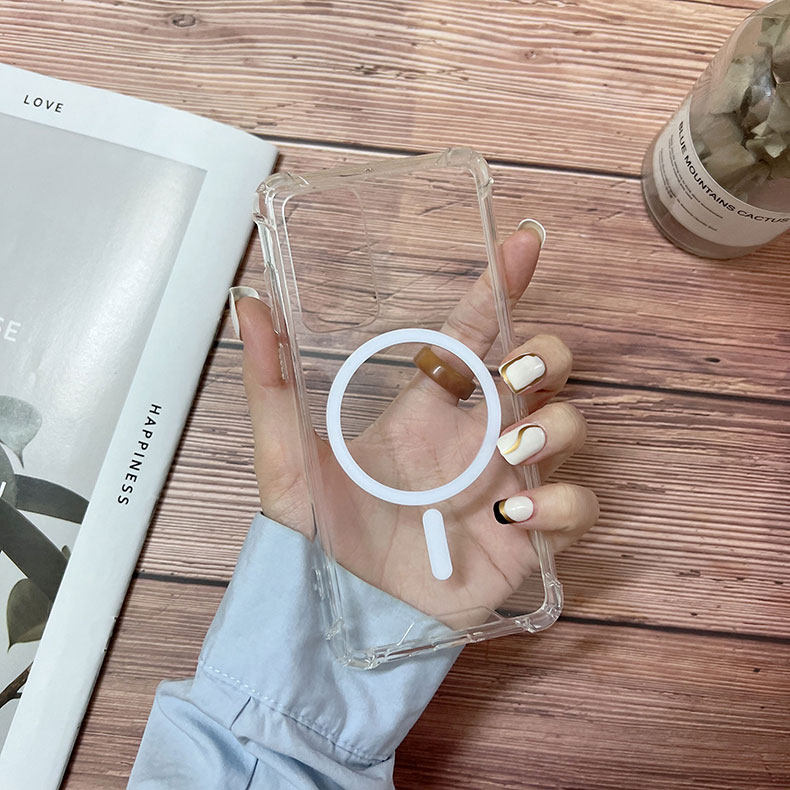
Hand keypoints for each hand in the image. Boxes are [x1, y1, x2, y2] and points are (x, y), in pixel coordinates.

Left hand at [235, 226, 597, 621]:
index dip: (501, 289)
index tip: (523, 244)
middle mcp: (473, 440)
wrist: (339, 621)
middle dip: (545, 358)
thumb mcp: (288, 458)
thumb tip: (248, 303)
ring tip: (507, 454)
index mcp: (426, 412)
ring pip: (570, 428)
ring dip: (555, 428)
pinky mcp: (527, 538)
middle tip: (513, 380)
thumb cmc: (317, 538)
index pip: (473, 336)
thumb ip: (270, 384)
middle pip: (541, 372)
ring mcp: (504, 486)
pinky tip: (512, 514)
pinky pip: (577, 507)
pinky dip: (561, 503)